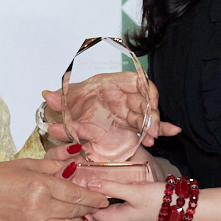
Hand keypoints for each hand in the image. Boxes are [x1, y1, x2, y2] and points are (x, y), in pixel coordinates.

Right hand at [0, 157, 107, 220]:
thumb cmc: (0, 177)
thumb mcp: (29, 164)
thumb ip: (54, 165)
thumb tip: (74, 165)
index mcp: (41, 185)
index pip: (76, 194)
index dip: (93, 197)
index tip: (103, 198)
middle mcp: (40, 206)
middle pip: (76, 211)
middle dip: (91, 209)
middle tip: (97, 206)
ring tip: (84, 218)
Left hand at [40, 73, 179, 152]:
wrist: (81, 115)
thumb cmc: (81, 103)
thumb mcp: (70, 100)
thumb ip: (61, 100)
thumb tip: (47, 96)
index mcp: (116, 84)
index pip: (138, 82)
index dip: (146, 91)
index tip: (150, 102)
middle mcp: (127, 96)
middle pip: (145, 101)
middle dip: (150, 115)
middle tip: (149, 128)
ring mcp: (133, 111)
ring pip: (148, 116)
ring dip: (153, 126)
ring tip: (151, 139)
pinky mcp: (135, 125)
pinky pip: (152, 126)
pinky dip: (164, 128)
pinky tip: (174, 132)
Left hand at [77, 176, 165, 220]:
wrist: (183, 206)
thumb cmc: (160, 201)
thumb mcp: (133, 191)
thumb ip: (111, 188)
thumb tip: (91, 184)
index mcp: (116, 219)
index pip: (90, 212)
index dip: (82, 199)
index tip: (75, 184)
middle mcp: (120, 220)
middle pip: (97, 208)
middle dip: (90, 195)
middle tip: (81, 178)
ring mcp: (128, 216)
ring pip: (108, 204)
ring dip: (101, 193)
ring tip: (92, 177)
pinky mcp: (135, 210)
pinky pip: (118, 202)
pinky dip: (112, 193)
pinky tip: (112, 182)